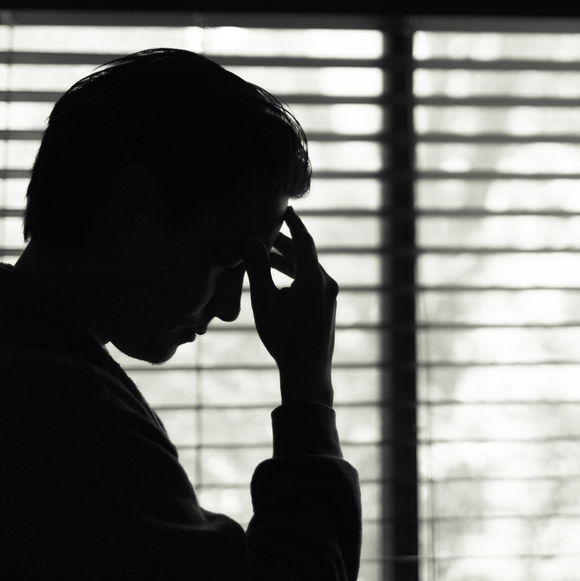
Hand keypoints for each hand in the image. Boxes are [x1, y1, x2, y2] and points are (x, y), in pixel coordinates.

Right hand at [242, 207, 337, 406]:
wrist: (307, 371)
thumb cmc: (284, 336)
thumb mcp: (264, 300)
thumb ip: (257, 268)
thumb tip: (250, 240)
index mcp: (315, 277)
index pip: (304, 240)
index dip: (293, 223)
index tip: (286, 209)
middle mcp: (327, 284)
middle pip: (305, 256)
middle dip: (284, 244)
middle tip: (265, 234)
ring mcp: (329, 298)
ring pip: (308, 271)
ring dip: (288, 263)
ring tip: (267, 257)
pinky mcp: (327, 310)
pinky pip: (311, 285)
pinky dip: (294, 277)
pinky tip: (279, 284)